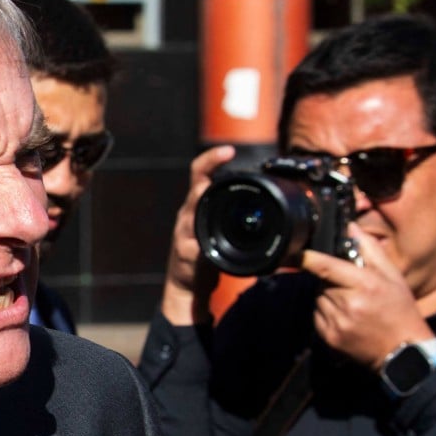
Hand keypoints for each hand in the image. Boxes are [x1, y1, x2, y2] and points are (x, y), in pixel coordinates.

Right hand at [160, 145, 234, 325]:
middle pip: (195, 190)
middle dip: (206, 175)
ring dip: (198, 200)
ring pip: (191, 214)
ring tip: (205, 188)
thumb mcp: (213, 229)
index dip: (211, 160)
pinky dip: (199, 243)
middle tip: (221, 161)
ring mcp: (185, 235)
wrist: (187, 285)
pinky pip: (194, 246)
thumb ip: (224, 211)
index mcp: (197, 207)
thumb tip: (251, 192)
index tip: (228, 150)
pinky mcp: (187, 255)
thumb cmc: (203, 256)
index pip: (200, 175)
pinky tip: (203, 242)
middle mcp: (188, 216)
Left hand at [301, 223, 433, 368]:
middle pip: (321, 282)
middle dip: (332, 280)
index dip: (309, 259)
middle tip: (351, 286)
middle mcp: (348, 304)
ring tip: (352, 303)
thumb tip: (350, 227)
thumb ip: (370, 250)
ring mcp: (337, 322)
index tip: (298, 254)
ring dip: (329, 296)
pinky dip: (327, 312)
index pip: (327, 267)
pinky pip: (317, 315)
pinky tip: (347, 316)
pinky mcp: (329, 337)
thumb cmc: (400, 310)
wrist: (403, 350)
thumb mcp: (392, 276)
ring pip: (318, 298)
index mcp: (365, 285)